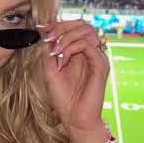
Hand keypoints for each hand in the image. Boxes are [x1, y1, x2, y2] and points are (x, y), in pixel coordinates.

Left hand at [36, 19, 109, 142]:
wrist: (73, 118)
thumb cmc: (63, 97)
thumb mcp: (49, 69)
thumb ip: (48, 51)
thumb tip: (45, 32)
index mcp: (80, 52)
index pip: (75, 26)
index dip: (58, 24)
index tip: (42, 28)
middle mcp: (91, 52)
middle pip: (83, 24)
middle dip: (62, 27)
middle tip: (48, 38)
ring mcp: (97, 58)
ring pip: (87, 30)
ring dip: (66, 38)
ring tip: (56, 54)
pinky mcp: (101, 65)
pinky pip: (88, 45)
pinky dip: (71, 48)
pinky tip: (62, 60)